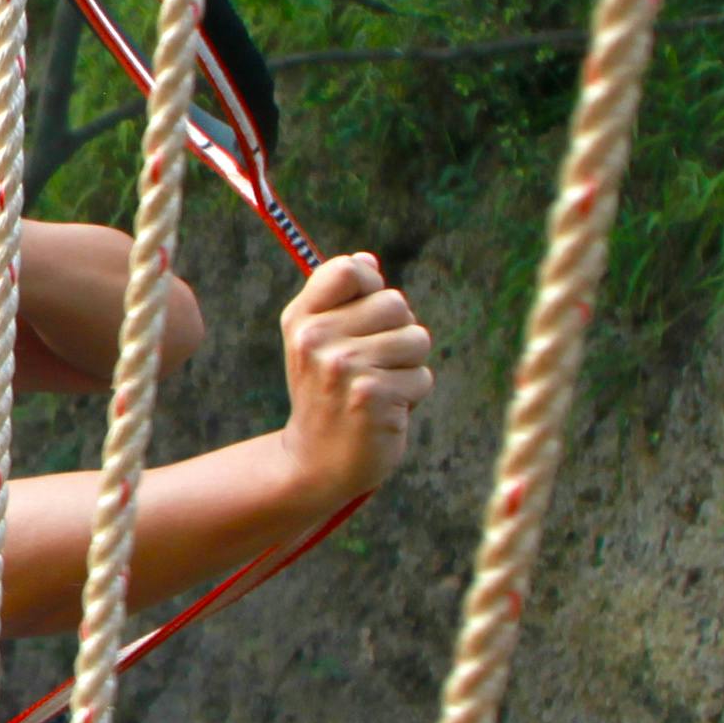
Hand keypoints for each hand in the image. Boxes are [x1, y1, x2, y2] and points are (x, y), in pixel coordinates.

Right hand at [277, 251, 432, 507]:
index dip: (371, 285)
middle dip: (398, 333)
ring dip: (409, 367)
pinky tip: (384, 412)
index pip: (348, 269)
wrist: (315, 462)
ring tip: (380, 388)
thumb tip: (367, 260)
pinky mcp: (372, 395)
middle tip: (373, 364)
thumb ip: (341, 300)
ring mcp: (343, 367)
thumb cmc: (326, 395)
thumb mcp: (318, 344)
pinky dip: (411, 396)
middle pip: (396, 303)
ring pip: (416, 339)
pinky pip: (422, 376)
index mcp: (301, 319)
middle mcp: (316, 338)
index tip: (367, 314)